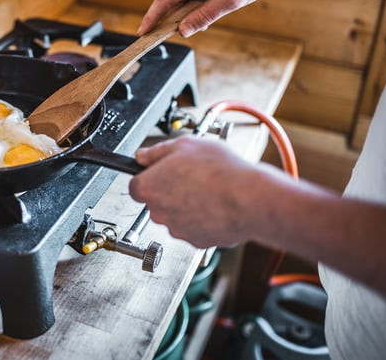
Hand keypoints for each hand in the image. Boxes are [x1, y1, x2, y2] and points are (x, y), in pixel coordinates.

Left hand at [129, 136, 279, 247]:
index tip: (162, 172)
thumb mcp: (184, 145)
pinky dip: (202, 218)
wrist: (248, 199)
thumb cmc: (218, 171)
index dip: (150, 176)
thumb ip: (156, 152)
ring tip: (207, 189)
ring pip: (175, 215)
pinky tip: (216, 204)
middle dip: (169, 191)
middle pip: (156, 201)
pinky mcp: (196, 241)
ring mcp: (177, 229)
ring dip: (186, 205)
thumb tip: (142, 156)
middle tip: (190, 177)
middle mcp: (158, 212)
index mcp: (148, 188)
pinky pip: (194, 227)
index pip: (136, 185)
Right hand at [137, 0, 294, 36]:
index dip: (153, 17)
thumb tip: (183, 30)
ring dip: (182, 9)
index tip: (142, 32)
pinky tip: (200, 12)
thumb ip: (204, 16)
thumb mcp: (231, 0)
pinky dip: (192, 1)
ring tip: (188, 26)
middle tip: (156, 35)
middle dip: (164, 16)